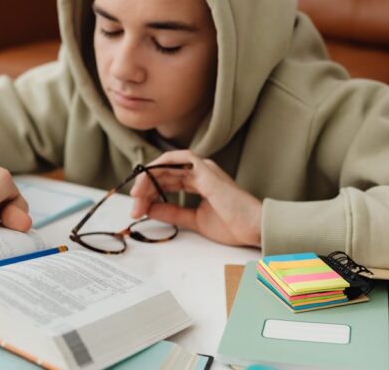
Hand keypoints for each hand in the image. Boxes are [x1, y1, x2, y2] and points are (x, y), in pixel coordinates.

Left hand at [130, 150, 261, 246]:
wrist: (255, 228)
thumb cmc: (233, 226)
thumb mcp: (194, 220)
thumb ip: (172, 213)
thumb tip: (149, 209)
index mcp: (200, 181)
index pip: (167, 181)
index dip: (150, 193)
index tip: (138, 208)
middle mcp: (201, 172)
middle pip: (164, 173)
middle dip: (144, 188)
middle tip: (133, 206)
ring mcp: (204, 169)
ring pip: (166, 165)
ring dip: (148, 179)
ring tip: (136, 196)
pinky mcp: (206, 170)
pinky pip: (177, 159)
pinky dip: (159, 166)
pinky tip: (147, 179)